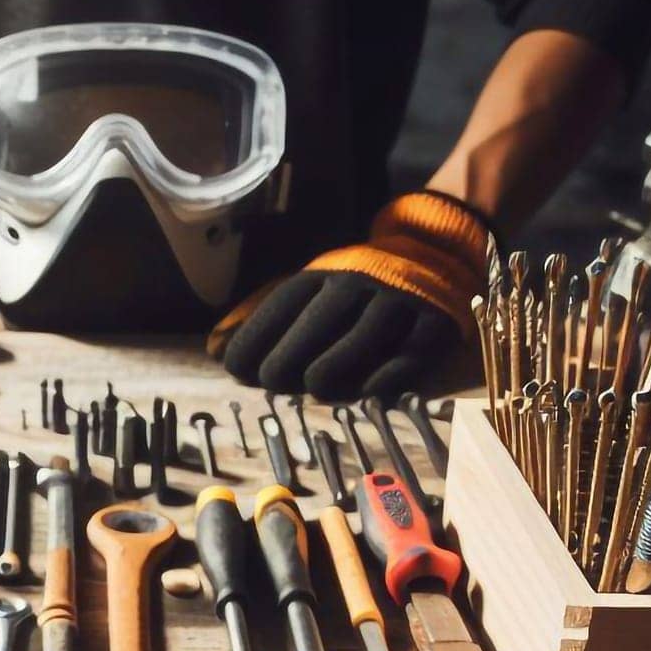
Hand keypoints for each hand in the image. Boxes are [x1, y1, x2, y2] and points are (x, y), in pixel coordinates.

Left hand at [210, 191, 489, 398]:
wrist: (437, 256)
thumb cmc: (355, 291)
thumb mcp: (310, 291)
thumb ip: (263, 318)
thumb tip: (213, 349)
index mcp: (325, 274)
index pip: (281, 307)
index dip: (253, 340)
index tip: (237, 370)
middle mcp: (360, 285)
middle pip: (311, 330)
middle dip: (284, 365)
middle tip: (275, 384)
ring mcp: (398, 306)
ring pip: (352, 350)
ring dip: (326, 379)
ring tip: (316, 388)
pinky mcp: (431, 330)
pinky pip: (399, 366)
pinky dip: (375, 386)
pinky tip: (361, 393)